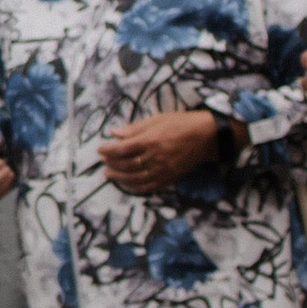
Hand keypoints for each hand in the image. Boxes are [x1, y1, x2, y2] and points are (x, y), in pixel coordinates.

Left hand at [98, 108, 221, 193]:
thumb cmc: (181, 123)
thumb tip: (114, 133)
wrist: (207, 136)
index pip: (121, 149)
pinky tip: (127, 184)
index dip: (107, 151)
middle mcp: (154, 157)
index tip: (100, 150)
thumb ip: (134, 128)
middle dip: (111, 164)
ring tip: (110, 175)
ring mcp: (162, 170)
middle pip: (126, 165)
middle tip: (103, 163)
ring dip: (120, 178)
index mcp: (149, 141)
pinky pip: (149, 187)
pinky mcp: (170, 178)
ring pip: (135, 178)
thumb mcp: (156, 119)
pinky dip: (135, 187)